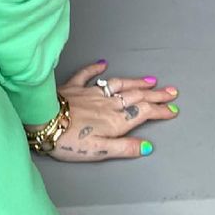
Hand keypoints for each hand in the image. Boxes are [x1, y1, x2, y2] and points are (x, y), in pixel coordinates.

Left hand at [45, 60, 179, 161]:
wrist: (42, 122)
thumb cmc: (69, 141)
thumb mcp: (100, 151)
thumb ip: (125, 148)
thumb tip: (146, 146)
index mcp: (115, 120)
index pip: (144, 113)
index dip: (161, 110)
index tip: (173, 109)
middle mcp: (106, 104)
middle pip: (136, 96)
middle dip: (156, 94)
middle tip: (171, 91)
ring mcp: (90, 93)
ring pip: (118, 84)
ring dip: (135, 82)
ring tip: (149, 80)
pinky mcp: (73, 88)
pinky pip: (86, 75)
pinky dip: (96, 68)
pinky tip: (102, 63)